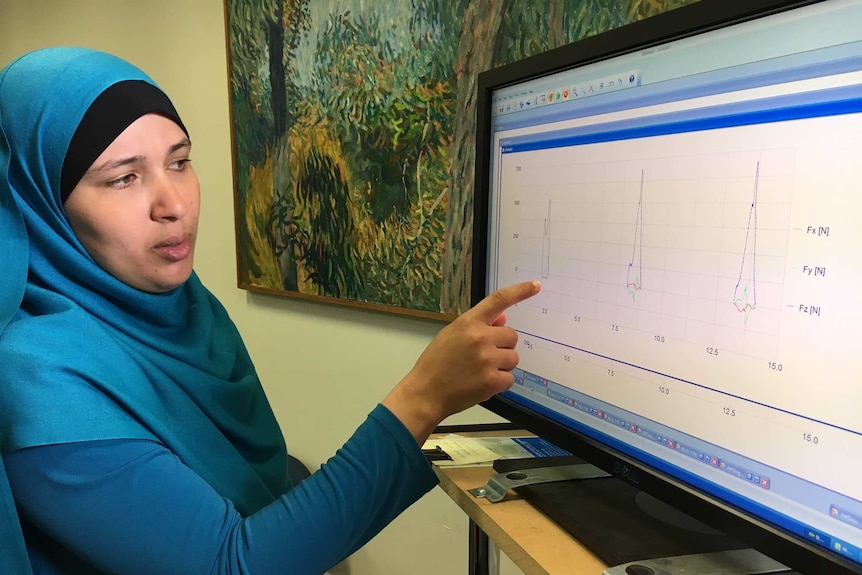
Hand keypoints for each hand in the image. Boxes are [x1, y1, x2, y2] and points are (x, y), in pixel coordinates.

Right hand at [382, 280, 540, 442]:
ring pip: (513, 358)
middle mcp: (480, 337)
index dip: (520, 291)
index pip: (498, 300)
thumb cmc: (436, 364)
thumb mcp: (451, 335)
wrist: (425, 392)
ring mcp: (487, 359)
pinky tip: (481, 384)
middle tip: (483, 357)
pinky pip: (509, 378)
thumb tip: (503, 319)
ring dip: (502, 365)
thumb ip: (477, 326)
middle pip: (512, 336)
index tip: (536, 285)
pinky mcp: (492, 380)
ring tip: (479, 371)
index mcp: (468, 322)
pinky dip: (499, 383)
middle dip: (503, 346)